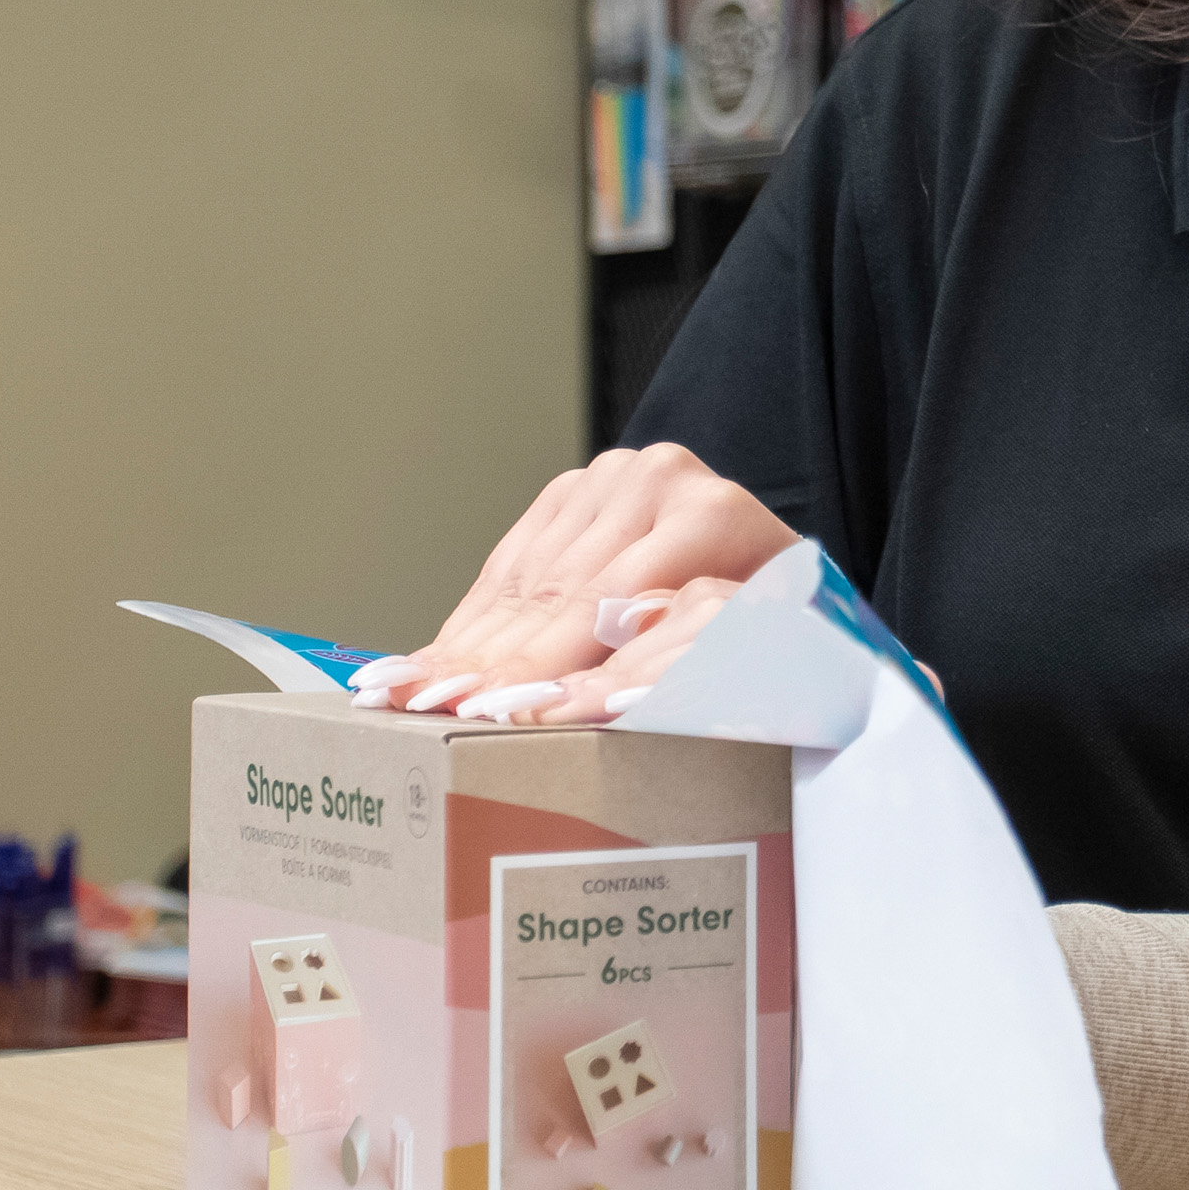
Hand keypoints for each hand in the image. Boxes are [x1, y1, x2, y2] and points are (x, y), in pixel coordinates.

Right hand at [347, 446, 798, 713]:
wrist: (777, 571)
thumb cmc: (775, 630)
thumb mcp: (750, 654)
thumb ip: (679, 666)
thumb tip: (576, 703)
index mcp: (710, 515)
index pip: (607, 603)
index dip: (546, 663)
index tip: (498, 710)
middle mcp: (656, 480)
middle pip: (557, 590)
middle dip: (491, 659)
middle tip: (432, 709)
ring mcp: (609, 478)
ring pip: (524, 576)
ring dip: (466, 643)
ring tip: (411, 692)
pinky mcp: (572, 490)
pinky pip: (510, 561)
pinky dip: (471, 616)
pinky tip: (432, 658)